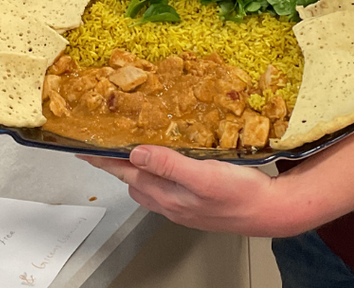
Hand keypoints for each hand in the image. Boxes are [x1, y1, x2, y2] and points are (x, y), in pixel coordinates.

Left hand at [81, 147, 308, 237]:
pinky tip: (165, 160)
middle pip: (133, 178)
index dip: (104, 159)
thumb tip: (136, 153)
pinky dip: (156, 169)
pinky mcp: (196, 198)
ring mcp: (183, 202)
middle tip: (102, 143)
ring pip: (148, 182)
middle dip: (115, 161)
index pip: (126, 172)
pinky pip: (166, 183)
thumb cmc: (240, 194)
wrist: (269, 210)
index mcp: (168, 194)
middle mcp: (171, 200)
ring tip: (128, 147)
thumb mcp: (203, 175)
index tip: (83, 148)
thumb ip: (169, 164)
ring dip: (136, 165)